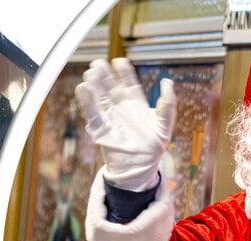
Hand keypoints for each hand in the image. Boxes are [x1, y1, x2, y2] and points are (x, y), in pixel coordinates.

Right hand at [75, 58, 175, 191]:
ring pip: (100, 99)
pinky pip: (93, 115)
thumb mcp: (165, 124)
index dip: (124, 72)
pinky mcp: (101, 132)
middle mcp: (121, 109)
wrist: (140, 169)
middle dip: (104, 76)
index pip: (129, 84)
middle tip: (97, 63)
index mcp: (136, 105)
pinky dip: (87, 103)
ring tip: (90, 74)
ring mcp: (110, 119)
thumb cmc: (154, 147)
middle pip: (111, 88)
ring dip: (94, 86)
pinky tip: (82, 90)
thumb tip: (167, 81)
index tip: (118, 61)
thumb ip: (168, 103)